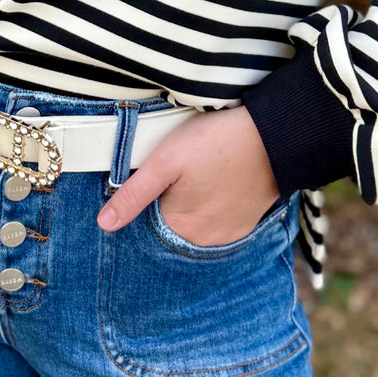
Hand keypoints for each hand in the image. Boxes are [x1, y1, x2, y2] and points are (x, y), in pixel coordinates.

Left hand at [96, 105, 280, 245]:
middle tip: (183, 165)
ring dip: (193, 200)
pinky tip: (218, 177)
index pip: (148, 220)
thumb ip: (133, 193)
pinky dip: (214, 201)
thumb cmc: (215, 142)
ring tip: (202, 169)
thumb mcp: (166, 161)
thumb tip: (103, 225)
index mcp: (182, 229)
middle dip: (170, 198)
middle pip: (173, 221)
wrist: (275, 135)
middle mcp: (206, 241)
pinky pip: (219, 216)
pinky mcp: (248, 221)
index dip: (148, 194)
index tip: (159, 172)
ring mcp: (230, 233)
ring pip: (197, 219)